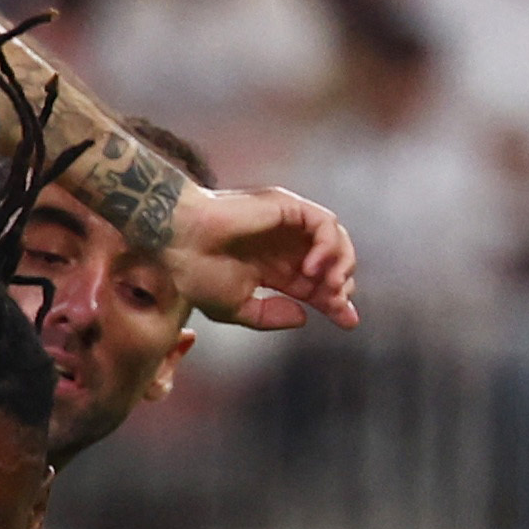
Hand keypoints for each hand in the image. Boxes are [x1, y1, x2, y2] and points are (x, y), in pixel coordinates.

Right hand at [166, 185, 360, 331]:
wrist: (180, 242)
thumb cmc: (196, 272)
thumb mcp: (235, 308)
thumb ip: (269, 316)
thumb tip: (303, 316)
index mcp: (272, 268)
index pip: (314, 285)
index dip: (333, 303)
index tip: (348, 322)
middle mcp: (284, 245)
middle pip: (330, 265)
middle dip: (340, 288)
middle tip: (336, 305)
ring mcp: (287, 224)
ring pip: (336, 240)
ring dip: (341, 265)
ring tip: (329, 287)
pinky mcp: (287, 206)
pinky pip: (325, 224)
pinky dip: (329, 245)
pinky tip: (314, 267)